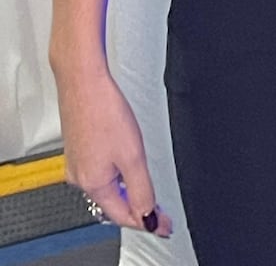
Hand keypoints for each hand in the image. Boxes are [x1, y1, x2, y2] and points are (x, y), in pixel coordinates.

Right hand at [60, 67, 171, 235]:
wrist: (83, 81)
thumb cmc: (104, 110)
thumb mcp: (132, 155)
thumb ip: (141, 188)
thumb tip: (147, 215)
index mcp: (93, 183)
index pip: (123, 215)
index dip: (147, 222)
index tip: (165, 226)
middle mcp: (81, 177)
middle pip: (113, 204)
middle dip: (137, 209)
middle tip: (159, 215)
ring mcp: (77, 162)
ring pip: (106, 187)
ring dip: (126, 192)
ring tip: (146, 195)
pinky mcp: (78, 148)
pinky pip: (100, 172)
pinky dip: (116, 176)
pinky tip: (125, 169)